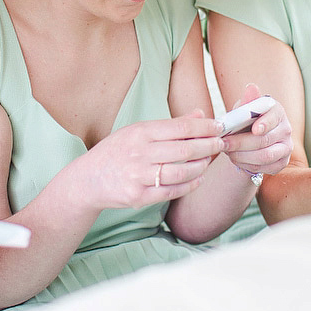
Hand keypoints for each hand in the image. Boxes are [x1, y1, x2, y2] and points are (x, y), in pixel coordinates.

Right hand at [66, 113, 224, 210]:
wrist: (88, 179)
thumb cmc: (117, 151)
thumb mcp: (138, 131)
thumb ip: (171, 125)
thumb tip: (200, 114)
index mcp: (140, 132)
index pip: (180, 127)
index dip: (204, 127)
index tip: (220, 126)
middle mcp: (139, 153)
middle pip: (185, 149)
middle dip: (209, 145)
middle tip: (222, 143)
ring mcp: (138, 176)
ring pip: (182, 171)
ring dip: (202, 166)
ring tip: (209, 161)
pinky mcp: (139, 197)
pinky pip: (172, 191)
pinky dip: (190, 184)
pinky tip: (198, 178)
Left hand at [220, 84, 291, 176]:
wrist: (248, 140)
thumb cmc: (245, 121)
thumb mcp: (242, 110)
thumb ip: (247, 102)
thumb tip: (251, 87)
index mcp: (277, 111)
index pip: (274, 117)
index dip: (265, 123)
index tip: (254, 129)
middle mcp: (286, 129)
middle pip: (265, 139)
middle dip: (241, 143)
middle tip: (224, 143)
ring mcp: (286, 147)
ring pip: (265, 156)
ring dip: (242, 155)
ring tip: (228, 152)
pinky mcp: (282, 163)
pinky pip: (265, 168)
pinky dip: (248, 165)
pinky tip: (237, 159)